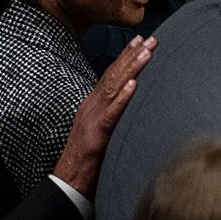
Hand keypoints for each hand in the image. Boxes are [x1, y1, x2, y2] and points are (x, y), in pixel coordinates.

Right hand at [52, 34, 153, 197]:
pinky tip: (134, 85)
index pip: (111, 75)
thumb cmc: (88, 159)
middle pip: (114, 76)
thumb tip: (132, 104)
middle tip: (151, 39)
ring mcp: (93, 118)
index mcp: (93, 105)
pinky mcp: (97, 135)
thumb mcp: (102, 131)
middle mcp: (92, 106)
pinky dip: (123, 98)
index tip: (141, 41)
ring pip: (114, 88)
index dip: (125, 57)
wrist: (69, 180)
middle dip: (132, 55)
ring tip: (146, 53)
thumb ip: (114, 116)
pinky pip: (112, 113)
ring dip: (131, 69)